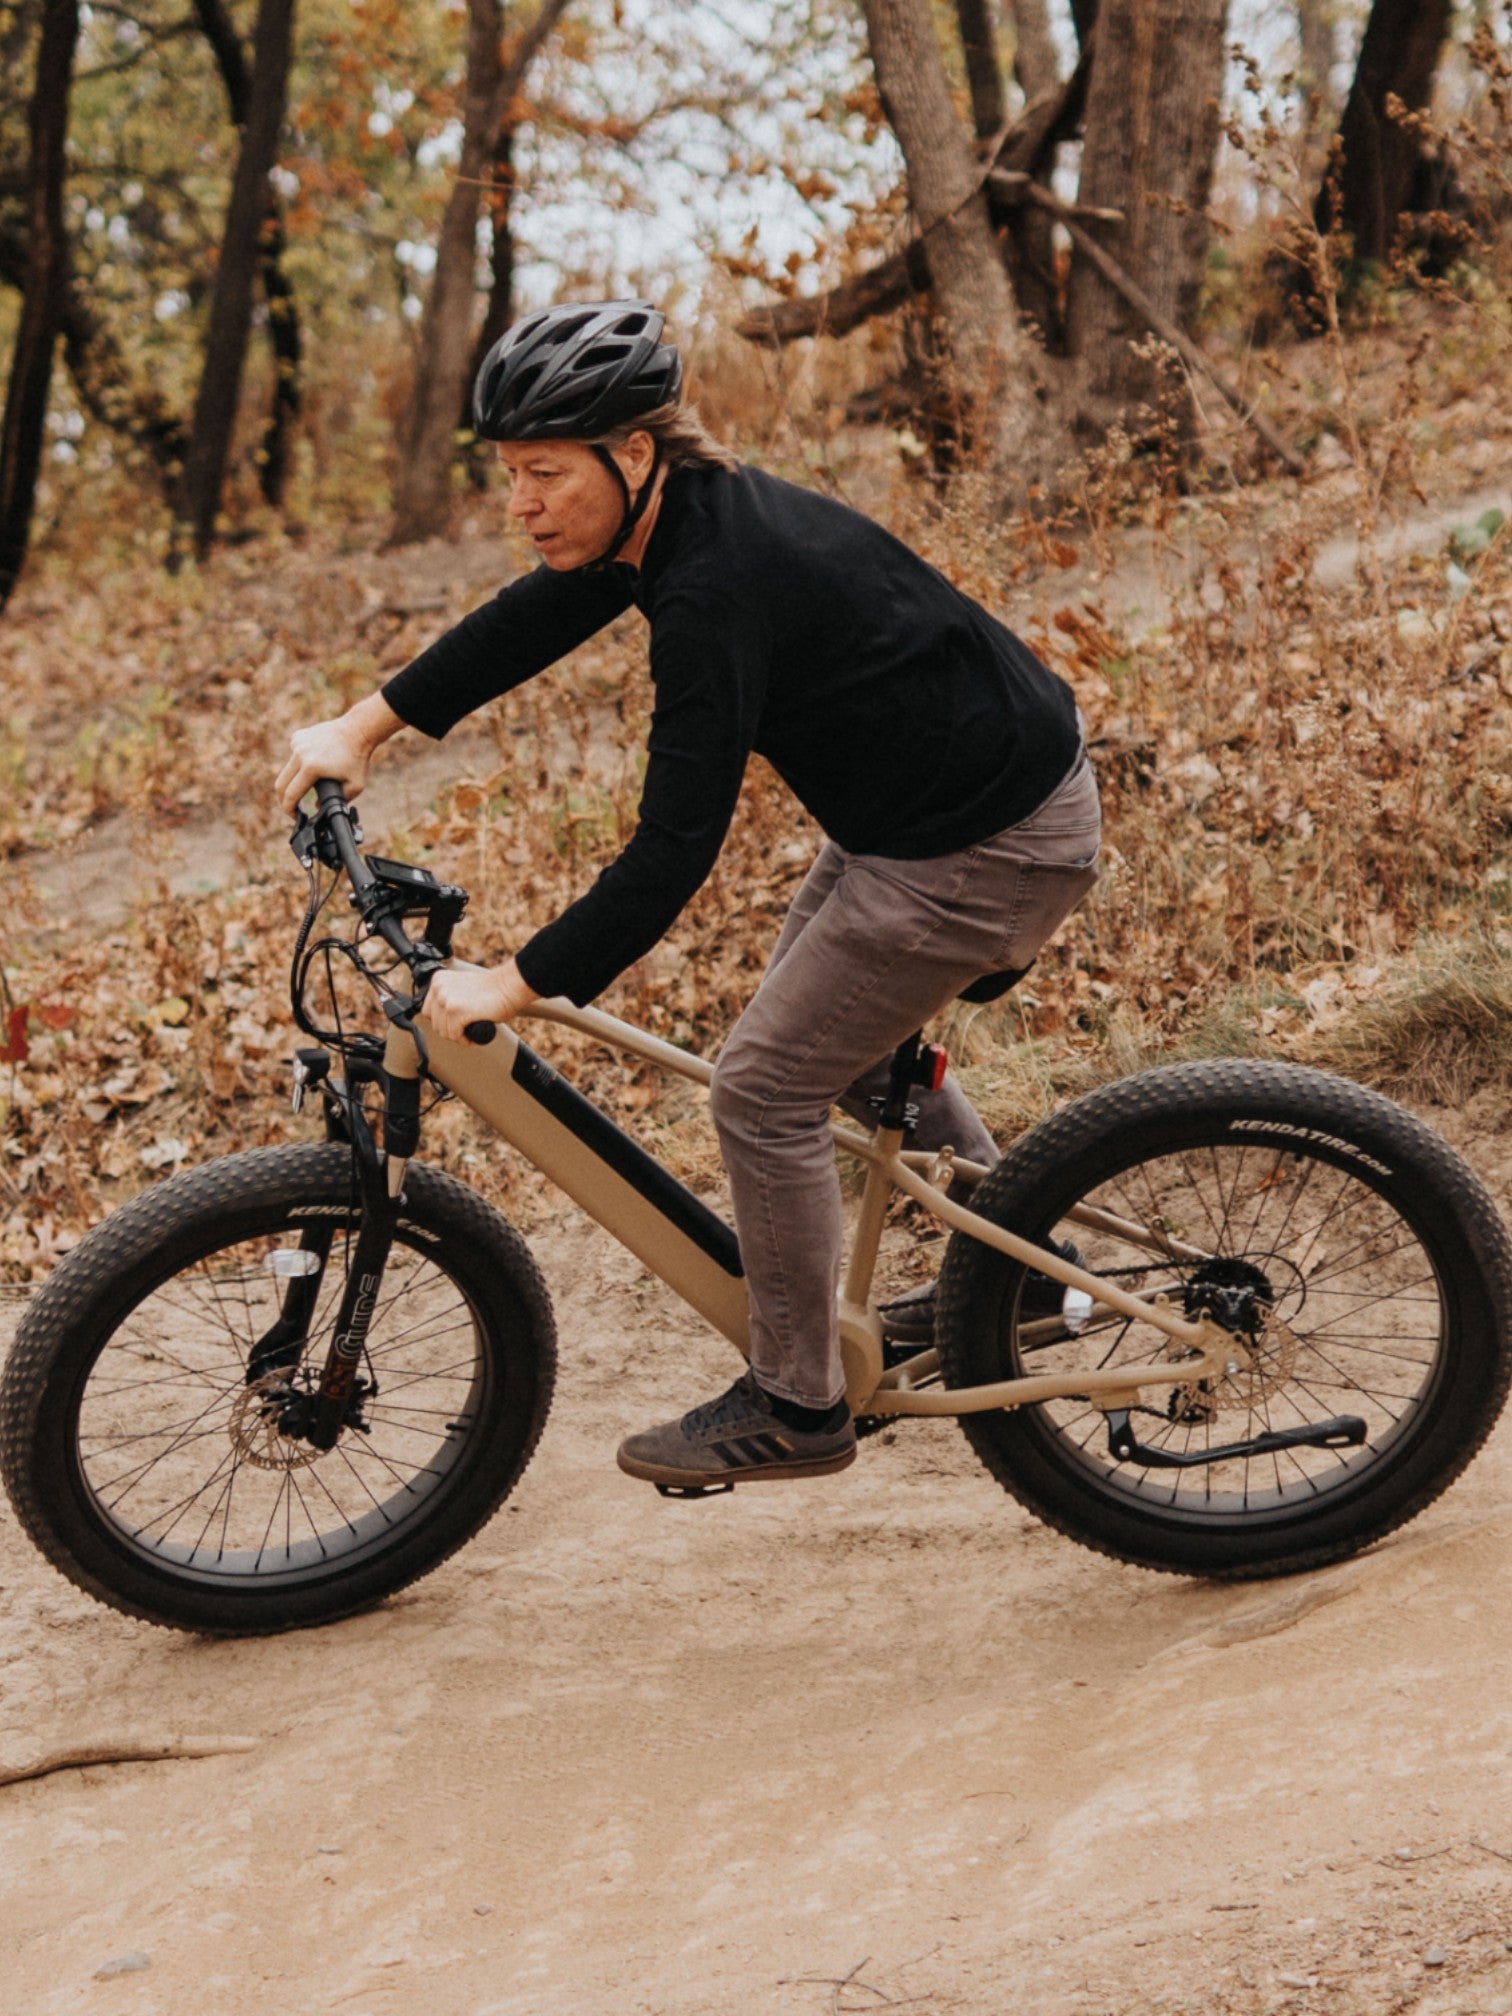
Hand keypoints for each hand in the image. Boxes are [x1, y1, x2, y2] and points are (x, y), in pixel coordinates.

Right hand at [276, 694, 403, 815]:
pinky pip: (293, 756)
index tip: (295, 817)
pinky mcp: (298, 737)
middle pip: (281, 784)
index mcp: (311, 768)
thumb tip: (316, 806)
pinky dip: (299, 763)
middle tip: (292, 808)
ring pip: (286, 769)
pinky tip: (314, 762)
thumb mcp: (355, 787)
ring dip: (293, 780)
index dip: (289, 809)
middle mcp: (300, 754)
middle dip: (283, 799)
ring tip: (310, 784)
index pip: (291, 794)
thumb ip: (337, 802)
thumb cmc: (358, 759)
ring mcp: (297, 743)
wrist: (357, 730)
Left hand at [423, 960, 538, 1042]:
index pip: (428, 1011)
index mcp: (438, 981)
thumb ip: (448, 997)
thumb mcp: (461, 988)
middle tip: (465, 1030)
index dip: (442, 1021)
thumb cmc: (492, 989)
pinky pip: (455, 1035)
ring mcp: (446, 1000)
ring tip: (470, 1032)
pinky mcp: (456, 1011)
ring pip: (444, 1032)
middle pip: (434, 1023)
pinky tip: (473, 1036)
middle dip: (450, 1031)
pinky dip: (464, 1040)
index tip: (454, 1023)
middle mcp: (439, 989)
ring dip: (457, 1036)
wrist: (509, 986)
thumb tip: (442, 1018)